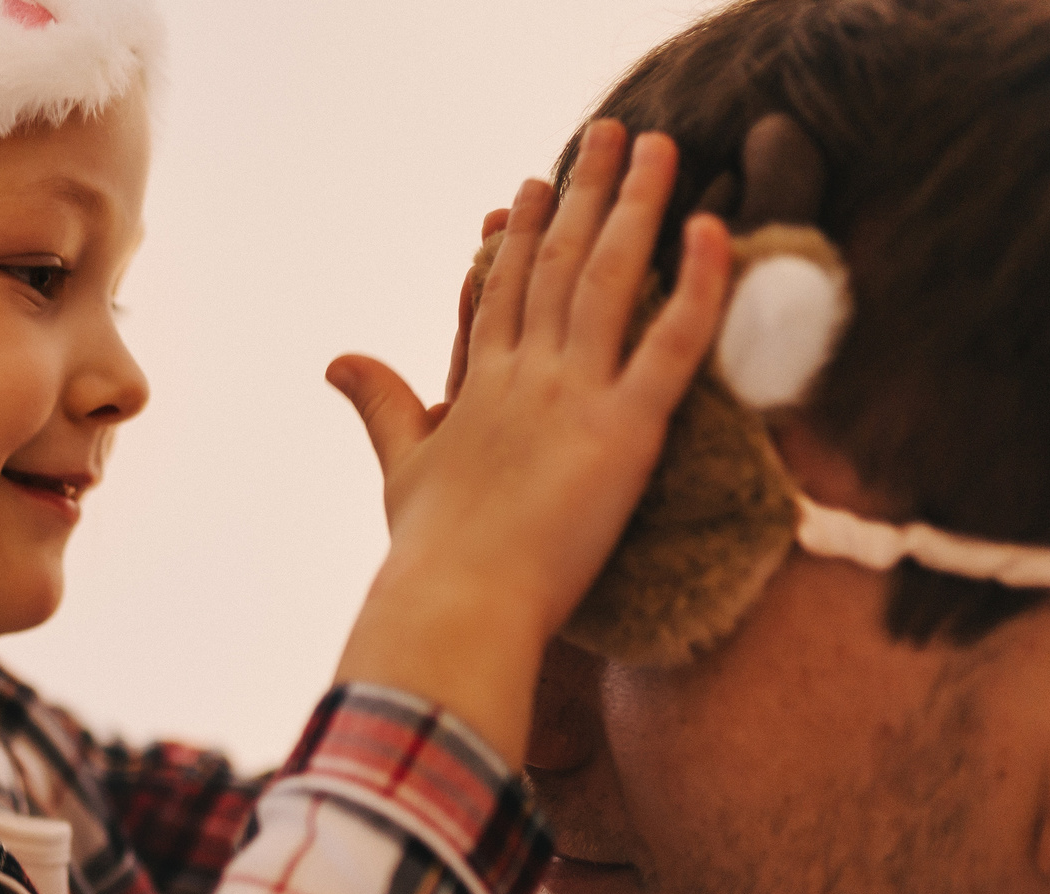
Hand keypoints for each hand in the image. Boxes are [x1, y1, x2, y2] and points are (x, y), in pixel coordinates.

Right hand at [331, 121, 729, 765]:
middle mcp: (523, 377)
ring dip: (634, 205)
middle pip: (554, 265)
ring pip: (608, 280)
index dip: (519, 237)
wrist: (456, 603)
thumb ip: (380, 404)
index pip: (498, 293)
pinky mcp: (624, 429)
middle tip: (603, 133)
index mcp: (476, 389)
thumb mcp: (401, 468)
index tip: (532, 186)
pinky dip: (698, 285)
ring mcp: (572, 397)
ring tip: (656, 147)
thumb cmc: (430, 554)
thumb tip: (336, 360)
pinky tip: (713, 230)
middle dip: (579, 192)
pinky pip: (672, 344)